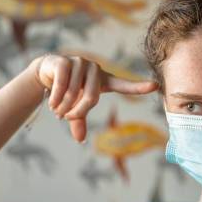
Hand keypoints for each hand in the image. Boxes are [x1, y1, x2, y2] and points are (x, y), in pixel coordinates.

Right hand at [29, 54, 158, 141]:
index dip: (138, 87)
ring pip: (75, 93)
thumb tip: (80, 139)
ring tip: (56, 111)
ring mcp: (81, 63)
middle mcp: (95, 70)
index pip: (123, 85)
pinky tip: (51, 103)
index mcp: (104, 80)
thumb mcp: (75, 106)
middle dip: (77, 113)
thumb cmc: (67, 90)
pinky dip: (56, 98)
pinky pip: (63, 84)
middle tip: (64, 118)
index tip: (155, 86)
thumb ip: (79, 119)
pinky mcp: (65, 62)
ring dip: (63, 107)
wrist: (46, 72)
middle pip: (92, 98)